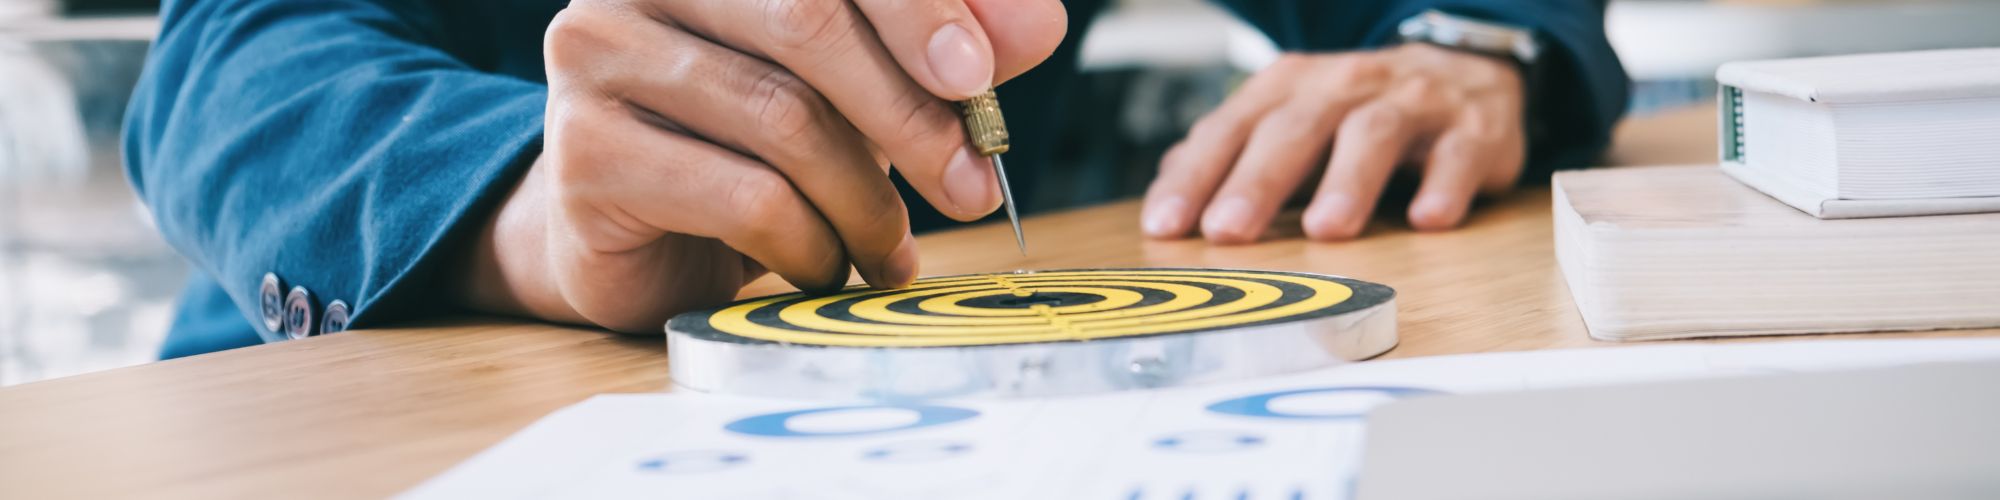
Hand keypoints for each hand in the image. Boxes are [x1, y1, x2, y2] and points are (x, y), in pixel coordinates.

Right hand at [454, 0, 1066, 331]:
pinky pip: (744, 198)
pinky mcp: (588, 156)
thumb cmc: (750, 139)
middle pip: (809, 21)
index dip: (919, 7)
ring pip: (784, 119)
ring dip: (866, 201)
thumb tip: (1039, 25)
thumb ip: (949, 45)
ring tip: (891, 248)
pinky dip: (809, 244)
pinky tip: (822, 264)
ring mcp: (598, 59)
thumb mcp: (862, 83)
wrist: (630, 234)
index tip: (980, 75)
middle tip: (971, 184)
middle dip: (910, 112)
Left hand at [1141, 43, 1525, 243]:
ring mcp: (1411, 103)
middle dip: (1258, 180)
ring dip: (1348, 182)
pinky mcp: (1472, 129)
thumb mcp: (1291, 118)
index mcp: (1291, 87)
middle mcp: (1345, 86)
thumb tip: (1167, 188)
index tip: (1166, 225)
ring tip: (1324, 230)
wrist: (1465, 71)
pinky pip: (1458, 154)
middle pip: (1295, 128)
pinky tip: (1428, 219)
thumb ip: (1234, 152)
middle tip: (1227, 231)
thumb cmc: (1360, 110)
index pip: (1232, 127)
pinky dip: (1444, 185)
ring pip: (1374, 133)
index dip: (1197, 175)